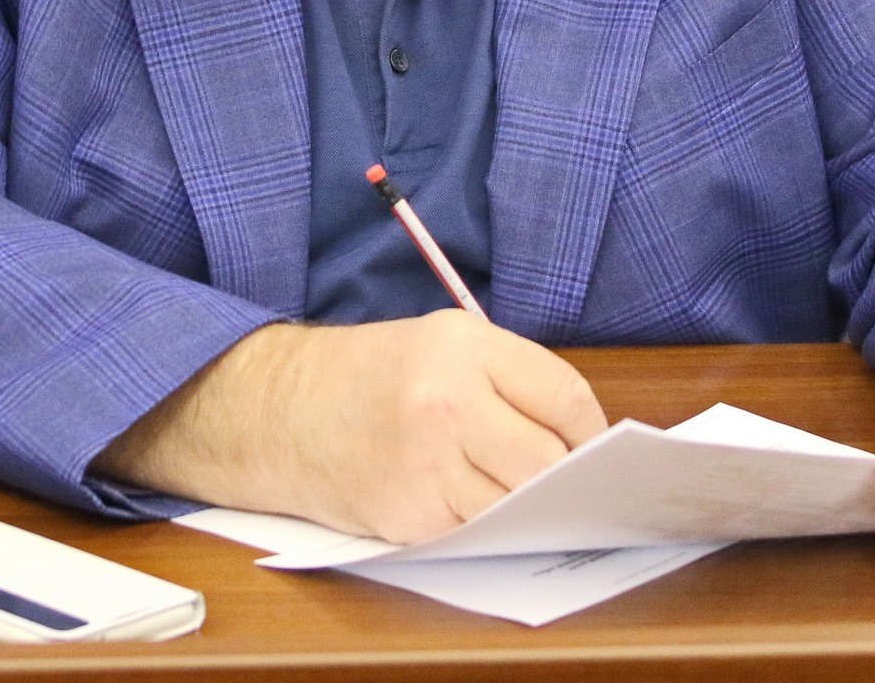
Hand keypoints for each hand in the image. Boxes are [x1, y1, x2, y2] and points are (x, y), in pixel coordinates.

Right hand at [92, 310, 607, 542]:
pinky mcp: (408, 514)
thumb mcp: (440, 344)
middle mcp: (445, 399)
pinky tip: (474, 504)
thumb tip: (584, 438)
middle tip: (572, 483)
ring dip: (529, 505)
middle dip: (568, 477)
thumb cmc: (370, 376)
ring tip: (523, 494)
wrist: (277, 410)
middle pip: (550, 459)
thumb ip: (510, 380)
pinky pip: (476, 529)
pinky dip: (486, 523)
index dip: (592, 431)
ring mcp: (425, 462)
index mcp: (462, 345)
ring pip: (518, 503)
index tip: (597, 447)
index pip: (564, 396)